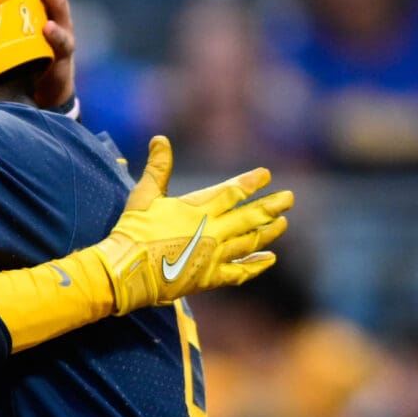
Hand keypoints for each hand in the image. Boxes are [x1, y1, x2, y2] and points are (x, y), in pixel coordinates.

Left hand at [10, 0, 75, 110]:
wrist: (45, 94)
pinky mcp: (63, 57)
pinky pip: (62, 44)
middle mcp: (56, 13)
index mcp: (43, 3)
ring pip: (59, 6)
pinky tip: (47, 27)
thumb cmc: (24, 57)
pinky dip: (55, 35)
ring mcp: (62, 33)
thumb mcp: (9, 30)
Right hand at [83, 136, 289, 312]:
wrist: (128, 270)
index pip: (232, 192)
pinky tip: (269, 259)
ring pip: (250, 242)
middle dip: (271, 206)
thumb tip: (161, 139)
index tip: (266, 175)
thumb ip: (158, 168)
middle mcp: (212, 231)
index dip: (251, 183)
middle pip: (250, 217)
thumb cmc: (133, 231)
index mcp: (198, 209)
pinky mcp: (209, 278)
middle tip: (289, 198)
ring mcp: (213, 256)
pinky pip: (239, 272)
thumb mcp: (144, 195)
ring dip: (268, 232)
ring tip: (283, 223)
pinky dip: (256, 266)